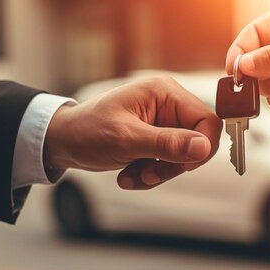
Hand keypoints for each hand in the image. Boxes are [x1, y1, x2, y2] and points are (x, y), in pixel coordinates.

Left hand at [43, 76, 222, 189]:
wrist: (62, 141)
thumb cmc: (87, 131)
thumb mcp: (126, 139)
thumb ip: (167, 143)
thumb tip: (203, 148)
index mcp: (165, 93)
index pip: (207, 120)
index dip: (202, 147)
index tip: (183, 166)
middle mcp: (168, 104)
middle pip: (197, 141)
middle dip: (173, 165)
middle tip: (148, 176)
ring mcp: (163, 121)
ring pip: (184, 156)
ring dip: (159, 173)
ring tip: (132, 177)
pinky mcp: (156, 138)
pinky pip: (169, 162)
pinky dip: (152, 174)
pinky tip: (129, 175)